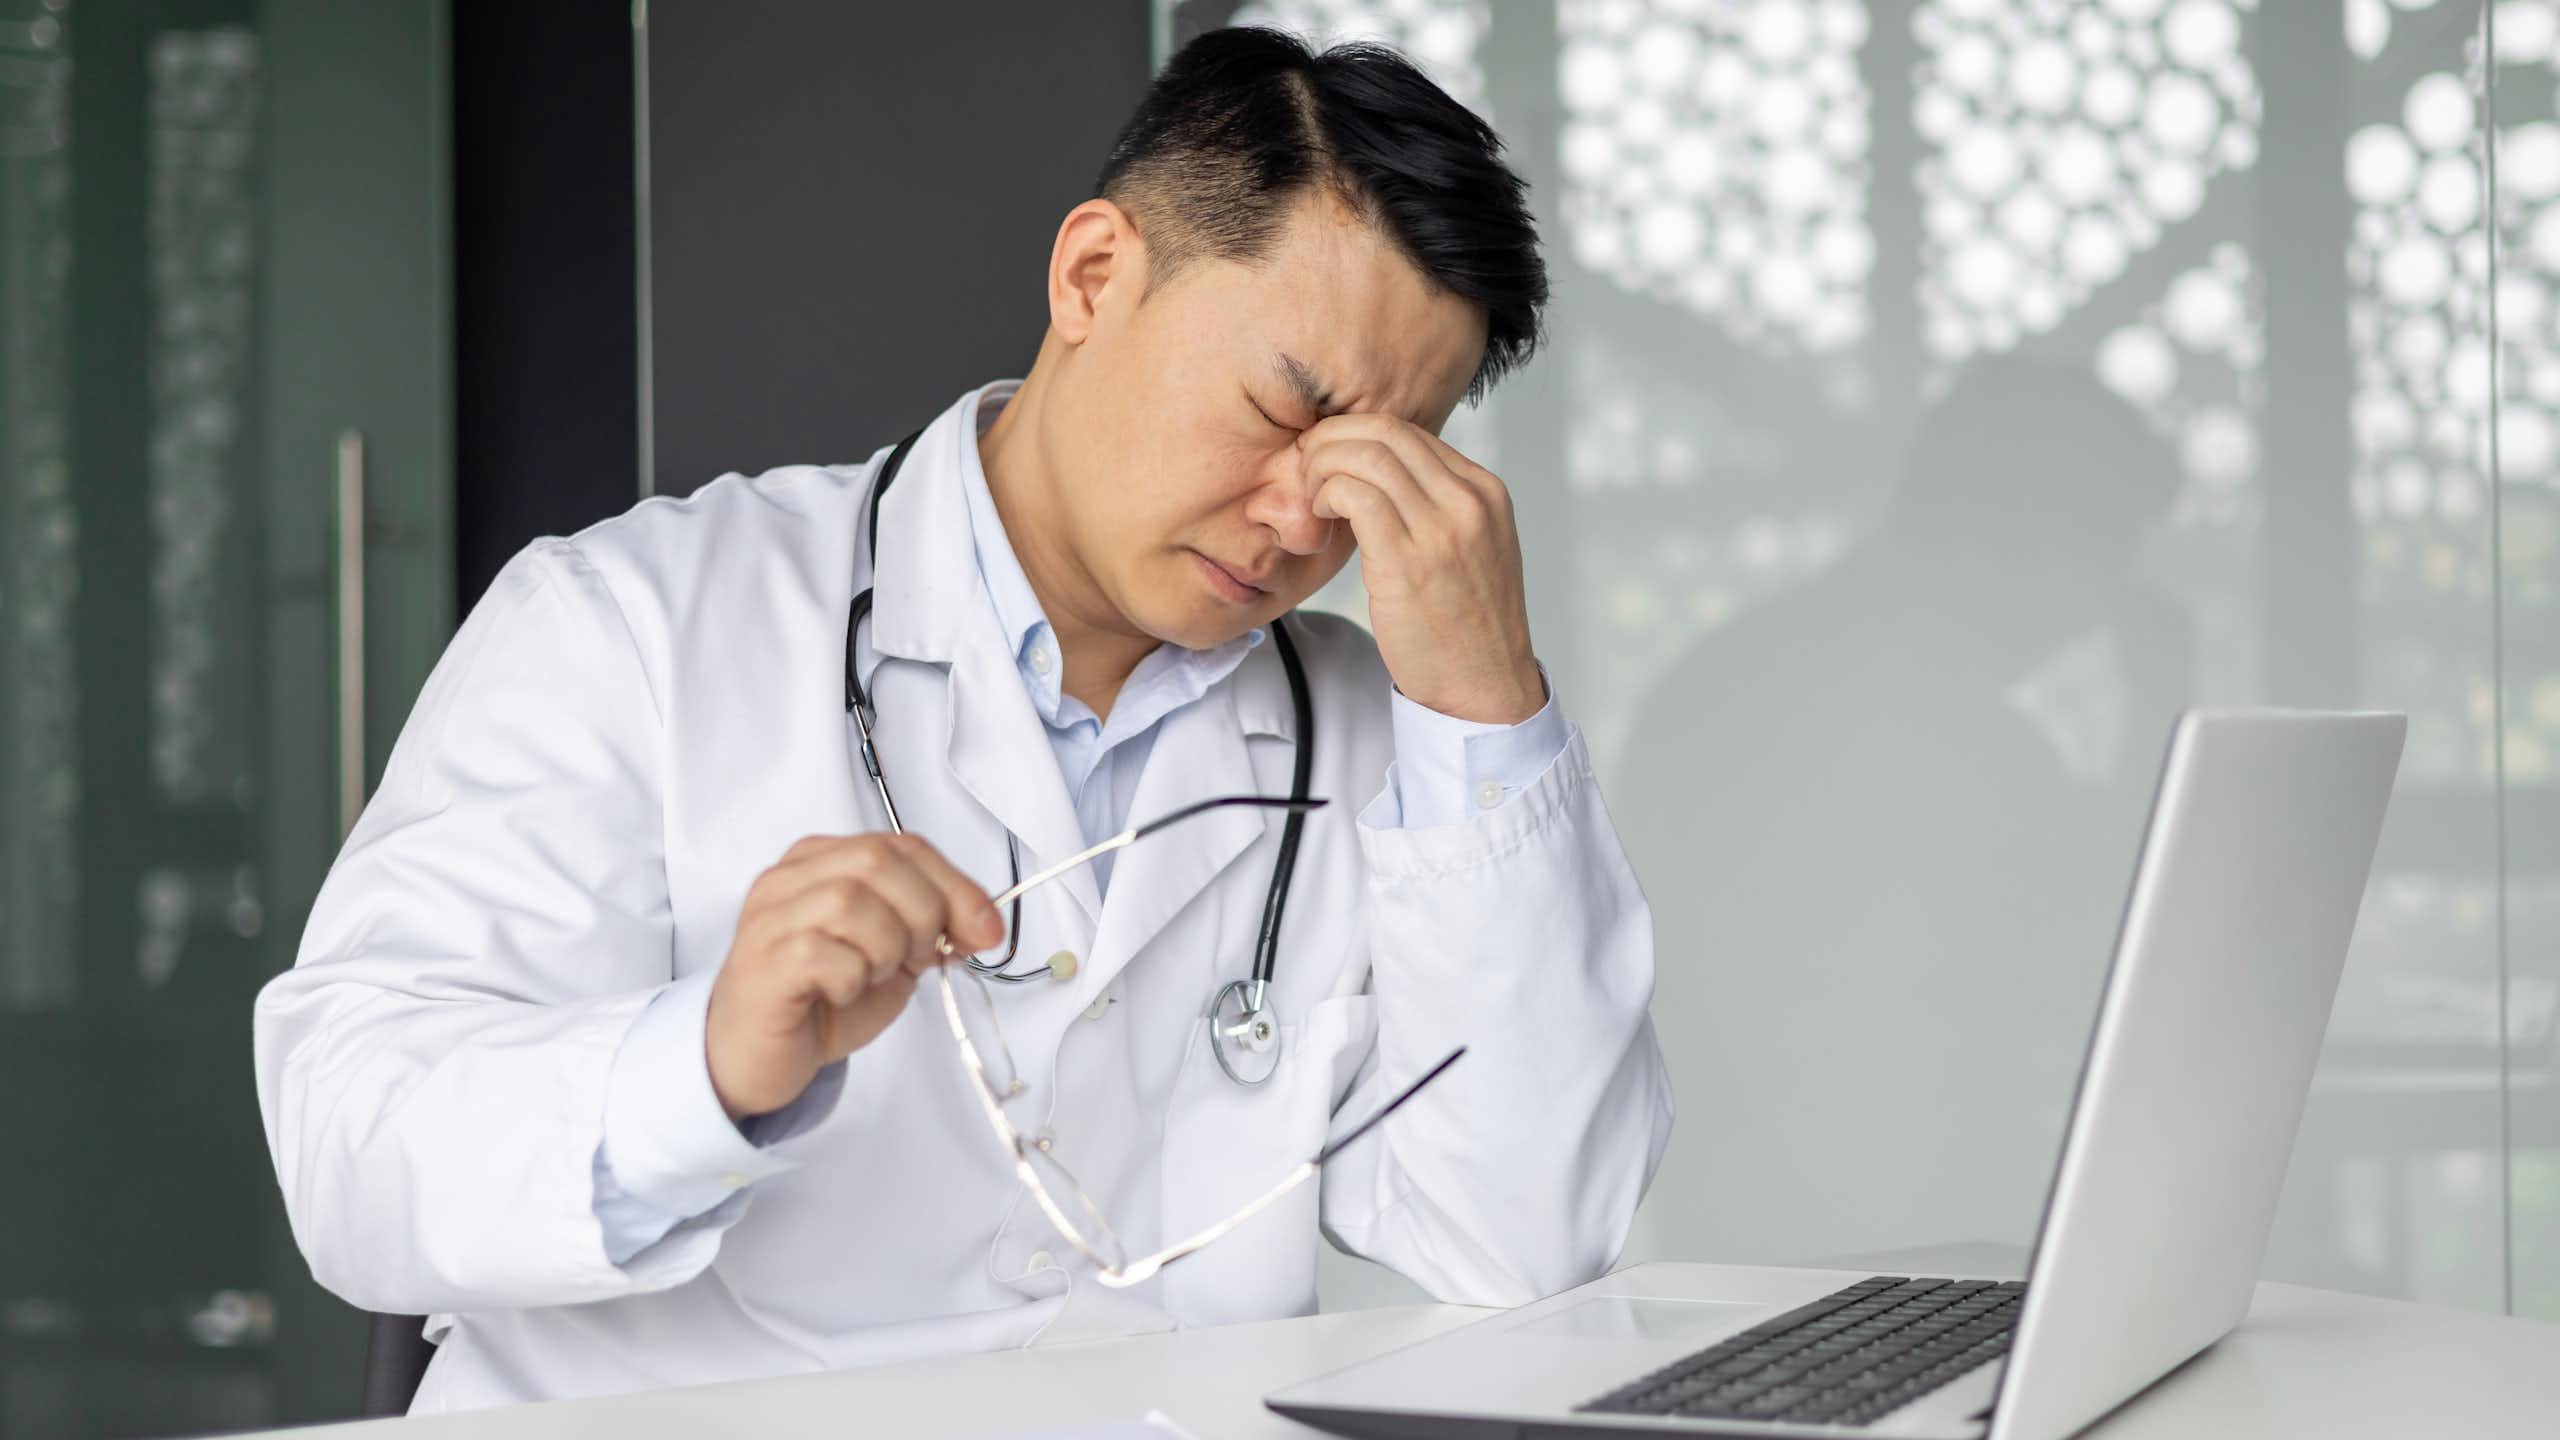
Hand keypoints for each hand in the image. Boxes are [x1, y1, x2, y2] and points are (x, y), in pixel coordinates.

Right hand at [706, 832, 1005, 1120]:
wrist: (757, 1057)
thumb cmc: (820, 999)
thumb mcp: (892, 955)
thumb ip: (930, 928)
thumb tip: (982, 924)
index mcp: (822, 861)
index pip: (902, 846)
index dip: (956, 886)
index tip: (986, 931)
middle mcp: (789, 878)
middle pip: (877, 862)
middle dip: (922, 914)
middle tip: (916, 959)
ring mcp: (768, 918)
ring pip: (850, 902)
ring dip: (884, 949)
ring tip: (871, 976)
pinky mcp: (762, 963)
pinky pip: (823, 954)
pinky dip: (852, 978)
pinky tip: (839, 993)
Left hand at [1299, 415, 1545, 723]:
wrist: (1485, 688)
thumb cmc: (1467, 627)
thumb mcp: (1471, 549)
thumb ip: (1437, 507)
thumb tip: (1379, 478)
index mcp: (1485, 491)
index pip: (1409, 432)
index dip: (1356, 435)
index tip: (1328, 459)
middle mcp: (1469, 501)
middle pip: (1385, 431)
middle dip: (1332, 439)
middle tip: (1306, 467)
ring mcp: (1442, 528)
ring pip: (1366, 455)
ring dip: (1322, 467)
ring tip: (1311, 497)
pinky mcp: (1409, 561)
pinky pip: (1354, 495)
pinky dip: (1325, 495)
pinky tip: (1320, 519)